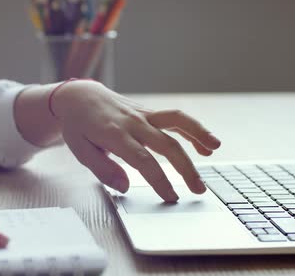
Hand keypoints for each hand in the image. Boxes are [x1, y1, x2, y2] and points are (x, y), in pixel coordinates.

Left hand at [51, 80, 220, 201]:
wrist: (80, 97)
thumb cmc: (79, 127)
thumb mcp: (80, 150)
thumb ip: (102, 169)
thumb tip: (125, 186)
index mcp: (115, 135)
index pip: (143, 160)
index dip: (159, 180)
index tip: (171, 197)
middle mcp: (133, 122)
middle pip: (166, 144)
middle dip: (185, 168)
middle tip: (198, 190)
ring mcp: (143, 114)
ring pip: (176, 122)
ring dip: (198, 134)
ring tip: (215, 149)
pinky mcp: (150, 112)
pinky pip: (175, 118)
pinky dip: (193, 128)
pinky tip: (207, 143)